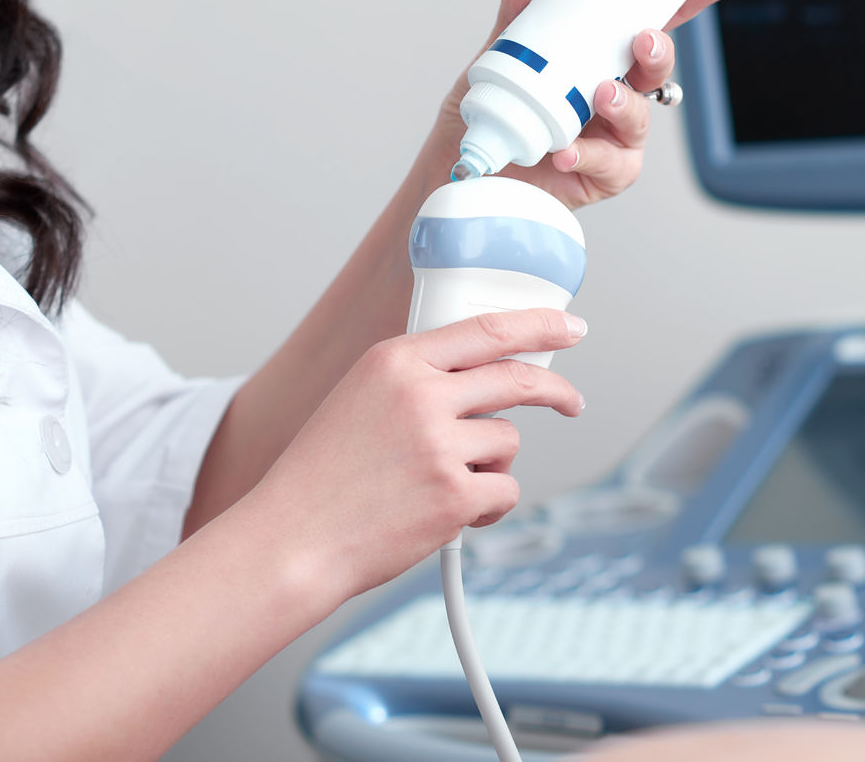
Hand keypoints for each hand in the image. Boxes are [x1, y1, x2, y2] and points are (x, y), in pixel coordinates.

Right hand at [242, 308, 586, 599]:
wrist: (293, 539)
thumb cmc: (323, 476)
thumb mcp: (360, 399)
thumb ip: (420, 381)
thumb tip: (490, 377)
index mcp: (394, 361)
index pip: (486, 329)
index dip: (538, 325)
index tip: (567, 326)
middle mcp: (420, 395)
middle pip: (516, 380)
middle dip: (556, 392)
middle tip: (571, 402)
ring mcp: (439, 445)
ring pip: (507, 442)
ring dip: (489, 466)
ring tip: (440, 484)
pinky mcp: (455, 496)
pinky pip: (505, 491)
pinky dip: (488, 507)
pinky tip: (448, 515)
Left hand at [435, 0, 767, 207]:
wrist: (461, 172)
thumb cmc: (488, 116)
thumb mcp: (497, 57)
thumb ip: (518, 17)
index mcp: (602, 50)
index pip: (661, 13)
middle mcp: (618, 89)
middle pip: (659, 62)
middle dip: (661, 49)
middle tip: (644, 40)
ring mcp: (615, 134)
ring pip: (640, 114)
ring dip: (625, 103)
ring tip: (600, 97)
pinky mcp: (605, 174)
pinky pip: (610, 163)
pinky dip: (587, 153)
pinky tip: (564, 149)